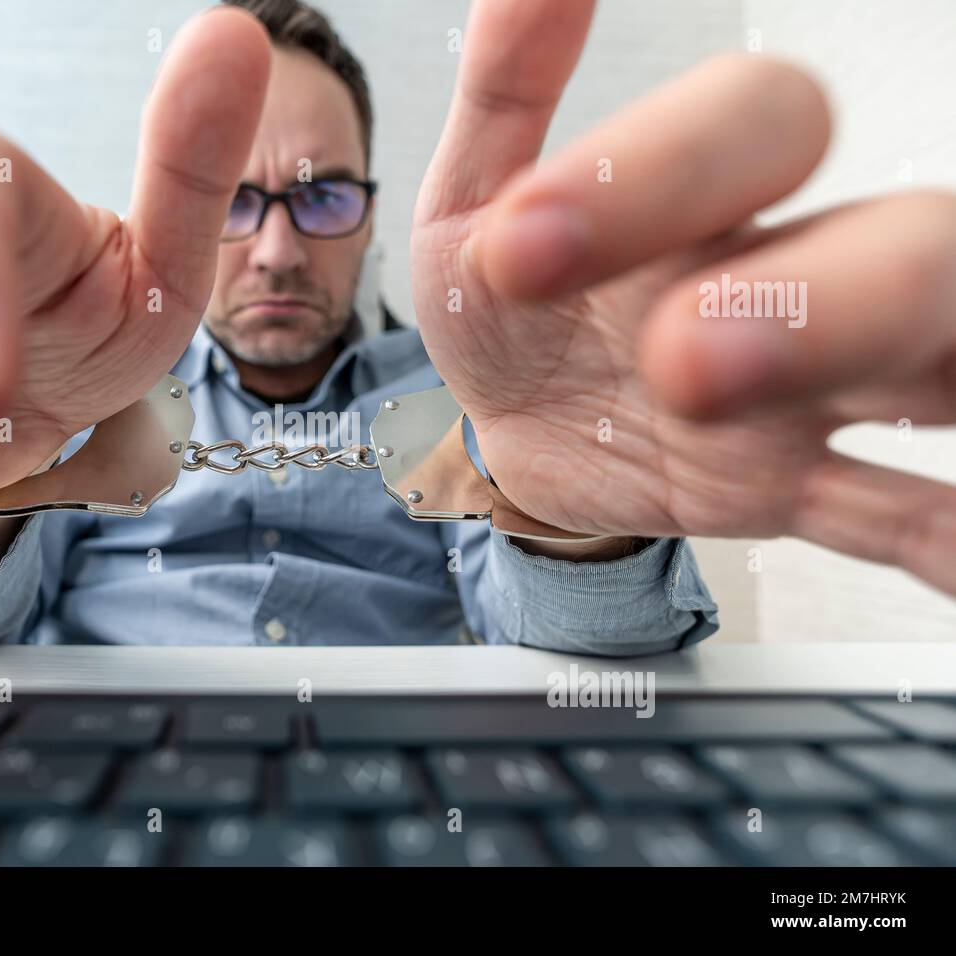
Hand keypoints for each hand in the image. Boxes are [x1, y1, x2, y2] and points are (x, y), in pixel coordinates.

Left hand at [413, 0, 955, 593]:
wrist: (504, 432)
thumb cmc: (508, 307)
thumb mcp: (474, 201)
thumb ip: (506, 92)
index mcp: (710, 191)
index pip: (759, 122)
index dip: (660, 168)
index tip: (519, 243)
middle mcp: (789, 273)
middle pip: (901, 244)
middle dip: (827, 298)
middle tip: (682, 359)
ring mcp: (806, 390)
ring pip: (926, 363)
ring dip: (913, 379)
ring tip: (916, 413)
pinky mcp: (786, 490)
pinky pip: (895, 516)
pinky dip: (943, 536)